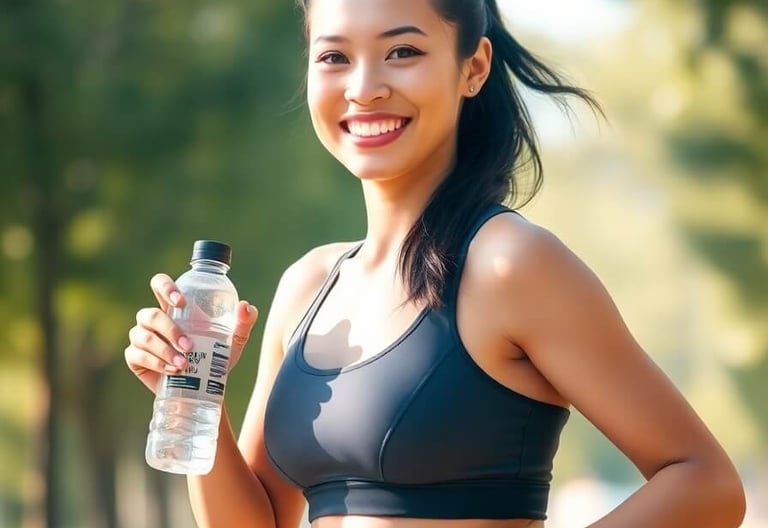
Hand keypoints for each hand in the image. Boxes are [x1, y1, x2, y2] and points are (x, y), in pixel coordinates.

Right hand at [124, 273, 258, 392]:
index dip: (165, 287)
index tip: (181, 302)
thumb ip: (243, 323)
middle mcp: (153, 319)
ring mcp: (141, 337)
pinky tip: (173, 370)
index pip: (160, 284)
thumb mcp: (233, 340)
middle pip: (150, 314)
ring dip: (164, 350)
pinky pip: (137, 355)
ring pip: (143, 335)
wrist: (204, 388)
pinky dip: (156, 363)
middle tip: (190, 347)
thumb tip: (246, 307)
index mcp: (174, 307)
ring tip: (184, 364)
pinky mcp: (135, 357)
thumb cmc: (215, 357)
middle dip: (170, 330)